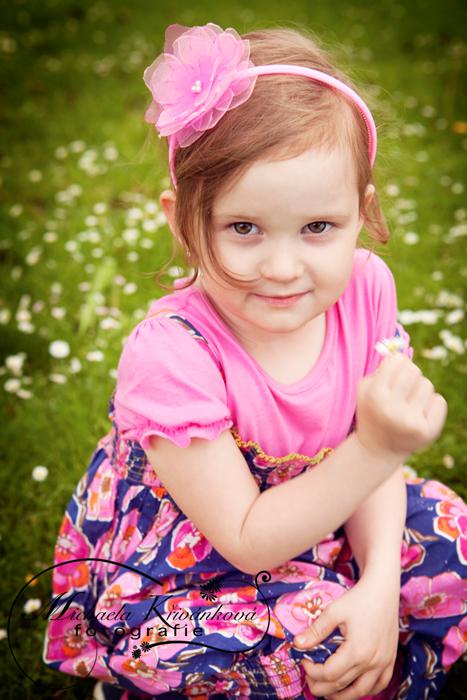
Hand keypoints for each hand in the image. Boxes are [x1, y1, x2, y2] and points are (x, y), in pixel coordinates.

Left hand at [293, 577, 399, 698]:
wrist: (383, 590)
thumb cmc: (358, 598)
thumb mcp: (333, 611)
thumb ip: (315, 631)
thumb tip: (297, 644)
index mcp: (357, 651)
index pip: (329, 674)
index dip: (313, 671)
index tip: (304, 660)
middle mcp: (372, 662)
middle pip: (342, 686)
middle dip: (322, 686)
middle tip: (310, 679)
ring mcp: (384, 663)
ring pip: (362, 692)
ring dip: (342, 695)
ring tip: (328, 690)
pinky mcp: (391, 660)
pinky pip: (380, 685)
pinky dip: (365, 690)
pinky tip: (353, 686)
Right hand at [356, 354, 446, 462]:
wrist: (377, 449)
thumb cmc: (373, 410)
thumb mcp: (366, 389)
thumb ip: (383, 367)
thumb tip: (403, 355)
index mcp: (375, 395)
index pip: (397, 361)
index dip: (396, 365)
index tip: (392, 375)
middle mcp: (392, 409)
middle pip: (414, 370)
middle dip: (410, 376)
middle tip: (403, 389)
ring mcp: (411, 422)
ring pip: (427, 385)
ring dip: (420, 390)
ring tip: (409, 404)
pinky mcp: (428, 432)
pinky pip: (440, 401)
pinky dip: (431, 404)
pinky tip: (419, 414)